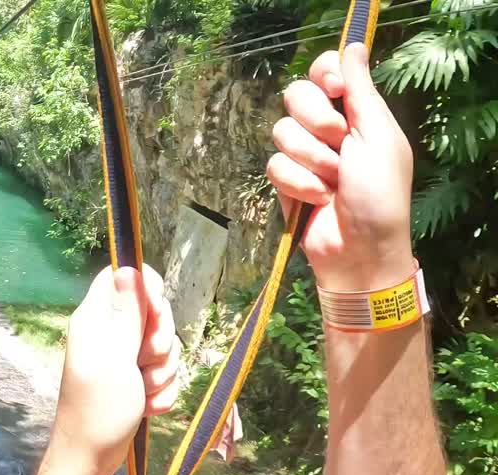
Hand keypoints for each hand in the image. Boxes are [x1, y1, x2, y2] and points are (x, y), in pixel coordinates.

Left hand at [52, 264, 178, 474]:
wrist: (91, 459)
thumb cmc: (98, 409)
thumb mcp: (115, 356)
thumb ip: (125, 312)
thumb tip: (125, 265)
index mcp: (96, 318)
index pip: (124, 276)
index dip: (147, 289)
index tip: (155, 315)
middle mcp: (109, 333)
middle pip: (153, 311)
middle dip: (161, 341)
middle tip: (144, 362)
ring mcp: (123, 358)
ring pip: (164, 346)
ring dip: (162, 373)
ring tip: (142, 392)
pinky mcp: (135, 381)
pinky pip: (164, 374)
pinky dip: (161, 393)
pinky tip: (147, 408)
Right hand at [268, 43, 415, 291]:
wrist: (358, 249)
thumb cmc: (379, 195)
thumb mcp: (378, 137)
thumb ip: (361, 91)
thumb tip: (354, 46)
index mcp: (356, 112)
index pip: (326, 71)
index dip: (324, 75)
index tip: (336, 92)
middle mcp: (327, 128)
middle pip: (296, 95)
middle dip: (316, 120)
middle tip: (338, 142)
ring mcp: (304, 154)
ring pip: (281, 131)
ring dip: (310, 159)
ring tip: (333, 182)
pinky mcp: (285, 180)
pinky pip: (274, 165)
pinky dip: (297, 184)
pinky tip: (316, 199)